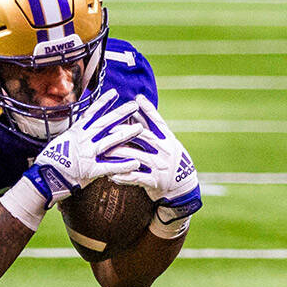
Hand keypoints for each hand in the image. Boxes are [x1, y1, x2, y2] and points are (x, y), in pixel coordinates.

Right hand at [22, 89, 142, 206]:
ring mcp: (87, 155)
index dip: (103, 102)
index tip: (114, 93)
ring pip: (110, 142)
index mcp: (76, 133)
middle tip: (134, 105)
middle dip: (120, 113)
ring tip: (141, 128)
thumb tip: (80, 129)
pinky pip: (110, 167)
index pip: (91, 114)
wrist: (42, 178)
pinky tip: (135, 163)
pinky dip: (123, 165)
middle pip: (104, 124)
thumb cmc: (49, 162)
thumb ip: (73, 136)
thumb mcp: (61, 142)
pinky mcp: (90, 171)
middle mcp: (83, 141)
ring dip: (126, 134)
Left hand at [110, 95, 201, 231]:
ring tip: (103, 151)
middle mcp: (165, 151)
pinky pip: (135, 177)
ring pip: (136, 157)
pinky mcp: (155, 181)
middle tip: (108, 127)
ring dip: (118, 154)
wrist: (183, 187)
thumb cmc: (171, 161)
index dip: (148, 109)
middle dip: (125, 131)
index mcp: (169, 140)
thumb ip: (153, 129)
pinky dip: (122, 176)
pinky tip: (110, 174)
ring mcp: (160, 166)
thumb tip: (137, 107)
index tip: (137, 98)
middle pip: (144, 137)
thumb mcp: (168, 144)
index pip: (158, 122)